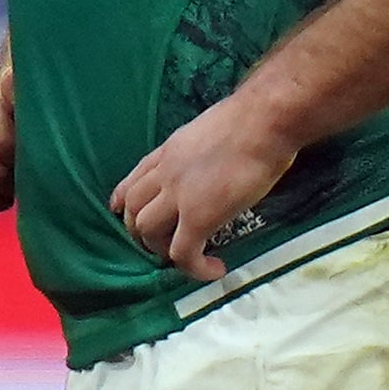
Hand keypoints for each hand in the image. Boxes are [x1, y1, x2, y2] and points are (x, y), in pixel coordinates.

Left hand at [108, 92, 297, 282]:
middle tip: (162, 243)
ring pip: (148, 232)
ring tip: (186, 257)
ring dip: (162, 249)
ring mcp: (179, 196)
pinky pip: (183, 252)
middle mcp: (165, 174)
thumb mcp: (212, 131)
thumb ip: (204, 151)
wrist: (265, 120)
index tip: (123, 212)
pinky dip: (194, 268)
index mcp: (169, 152)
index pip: (134, 180)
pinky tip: (213, 270)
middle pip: (133, 210)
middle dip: (141, 231)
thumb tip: (218, 162)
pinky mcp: (200, 217)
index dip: (125, 201)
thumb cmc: (254, 119)